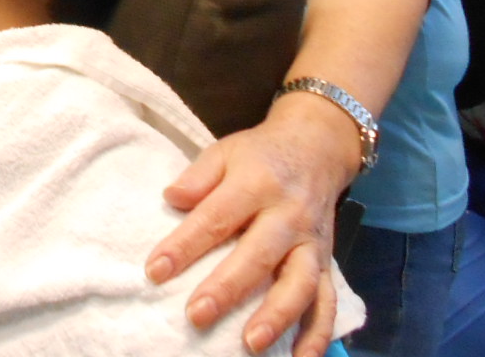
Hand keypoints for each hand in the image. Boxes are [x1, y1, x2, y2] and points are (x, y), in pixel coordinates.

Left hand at [146, 99, 359, 356]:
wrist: (316, 148)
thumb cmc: (259, 156)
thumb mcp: (224, 151)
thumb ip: (198, 176)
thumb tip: (171, 198)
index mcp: (257, 184)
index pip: (216, 217)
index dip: (185, 245)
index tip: (156, 270)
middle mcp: (289, 216)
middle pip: (258, 255)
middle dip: (227, 289)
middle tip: (197, 315)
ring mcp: (312, 243)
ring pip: (300, 284)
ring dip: (277, 317)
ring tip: (251, 344)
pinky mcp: (328, 263)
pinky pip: (328, 302)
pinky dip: (318, 334)